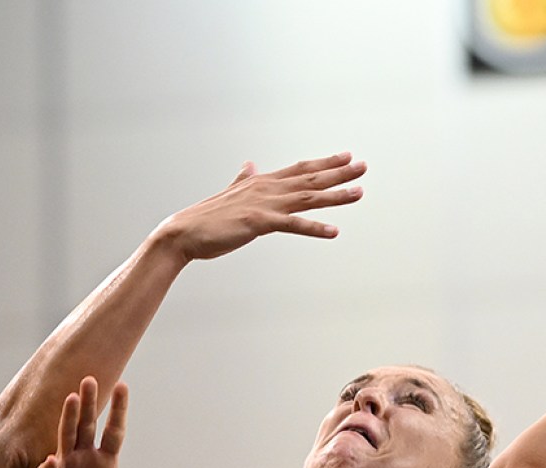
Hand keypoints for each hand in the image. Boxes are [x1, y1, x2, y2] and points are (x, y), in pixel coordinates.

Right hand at [21, 378, 170, 467]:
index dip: (119, 410)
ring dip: (69, 418)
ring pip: (67, 437)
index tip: (123, 385)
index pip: (114, 431)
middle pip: (87, 425)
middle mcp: (82, 455)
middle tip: (90, 379)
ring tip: (71, 398)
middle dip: (89, 403)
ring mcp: (63, 464)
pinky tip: (50, 461)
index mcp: (103, 460)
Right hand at [154, 153, 365, 262]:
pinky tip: (334, 231)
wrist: (183, 232)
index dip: (324, 162)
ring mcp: (264, 205)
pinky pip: (293, 225)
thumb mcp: (229, 194)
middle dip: (339, 172)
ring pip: (307, 198)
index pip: (299, 169)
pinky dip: (314, 228)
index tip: (345, 155)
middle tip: (362, 167)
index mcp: (260, 182)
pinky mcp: (259, 223)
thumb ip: (242, 179)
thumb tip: (249, 165)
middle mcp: (266, 189)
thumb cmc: (204, 219)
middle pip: (309, 179)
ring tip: (358, 193)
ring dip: (335, 196)